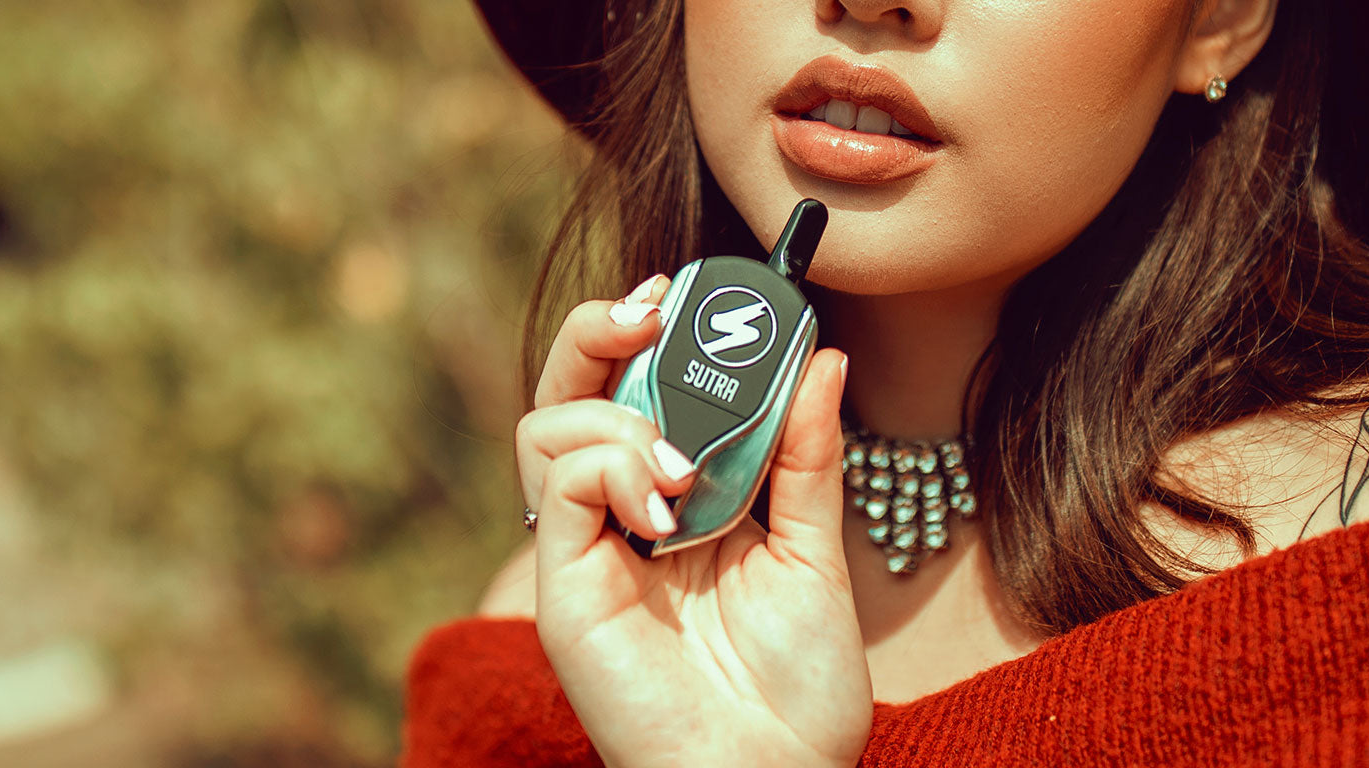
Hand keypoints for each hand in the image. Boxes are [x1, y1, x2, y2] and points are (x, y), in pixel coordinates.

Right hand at [515, 275, 870, 767]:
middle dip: (601, 329)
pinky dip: (607, 465)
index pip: (637, 393)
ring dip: (618, 413)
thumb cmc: (795, 690)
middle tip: (652, 306)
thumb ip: (805, 458)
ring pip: (547, 426)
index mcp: (674, 504)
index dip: (651, 335)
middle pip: (570, 392)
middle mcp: (620, 519)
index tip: (692, 292)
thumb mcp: (814, 552)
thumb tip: (821, 357)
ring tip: (681, 466)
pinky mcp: (566, 589)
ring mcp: (588, 552)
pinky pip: (557, 487)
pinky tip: (664, 504)